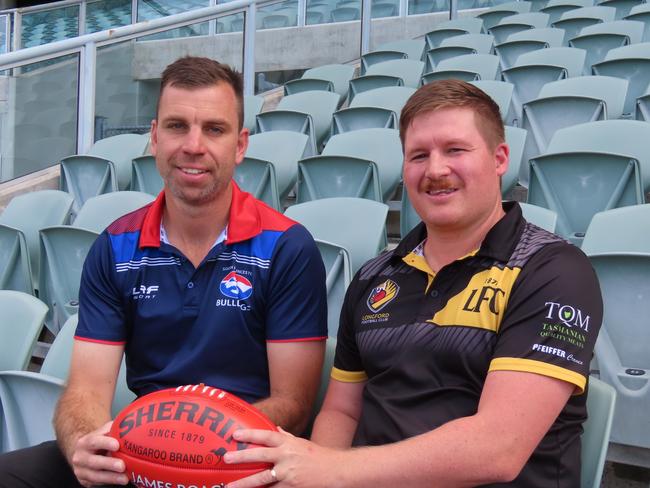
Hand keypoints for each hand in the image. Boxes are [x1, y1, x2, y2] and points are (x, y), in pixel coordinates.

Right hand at [69, 421, 128, 486]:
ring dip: (111, 478)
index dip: (106, 443)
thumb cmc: (101, 440)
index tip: (117, 445)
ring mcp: (81, 470)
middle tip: (122, 466)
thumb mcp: (105, 431)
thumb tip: (132, 425)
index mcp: (85, 442)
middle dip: (109, 464)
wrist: (84, 452)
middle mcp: (80, 456)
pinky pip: (97, 483)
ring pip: (95, 476)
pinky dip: (109, 482)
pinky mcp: (84, 480)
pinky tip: (120, 480)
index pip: (94, 441)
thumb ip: (115, 428)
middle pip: (94, 461)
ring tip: (125, 478)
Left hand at [225, 427, 343, 487]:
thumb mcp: (301, 443)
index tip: (235, 434)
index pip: (267, 436)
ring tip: (230, 487)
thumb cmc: (318, 456)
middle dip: (242, 457)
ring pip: (263, 479)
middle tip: (227, 458)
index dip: (250, 434)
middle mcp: (287, 457)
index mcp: (289, 444)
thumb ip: (287, 437)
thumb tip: (275, 428)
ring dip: (245, 483)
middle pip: (261, 455)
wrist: (336, 471)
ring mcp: (289, 474)